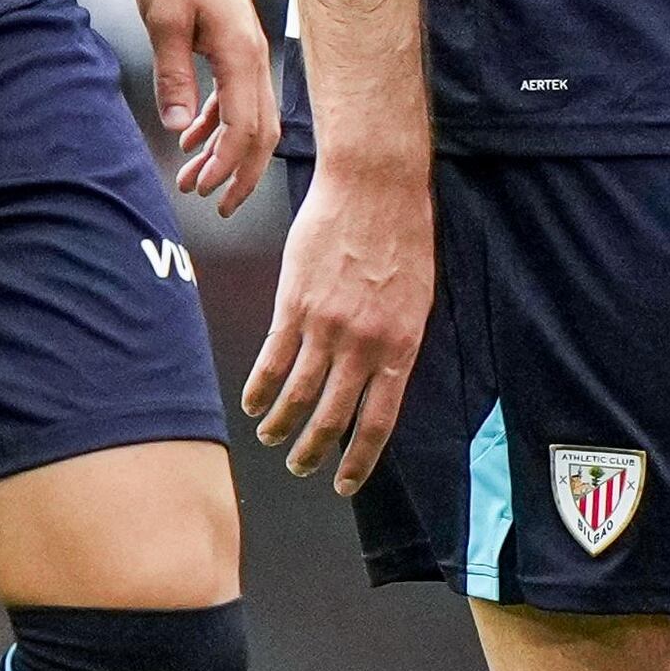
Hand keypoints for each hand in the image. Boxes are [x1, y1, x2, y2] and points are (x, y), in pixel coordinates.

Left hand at [133, 0, 277, 213]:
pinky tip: (192, 137)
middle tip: (214, 205)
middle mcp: (253, 56)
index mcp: (241, 54)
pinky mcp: (234, 42)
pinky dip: (217, 122)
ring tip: (195, 180)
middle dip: (240, 173)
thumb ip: (172, 75)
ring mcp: (247, 50)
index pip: (245, 127)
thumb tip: (179, 129)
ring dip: (226, 151)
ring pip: (249, 116)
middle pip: (260, 131)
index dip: (228, 166)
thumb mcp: (164, 20)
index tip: (204, 191)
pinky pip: (235, 95)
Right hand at [243, 152, 429, 488]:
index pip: (377, 422)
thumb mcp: (416, 300)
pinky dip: (260, 387)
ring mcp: (326, 325)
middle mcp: (362, 345)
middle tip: (301, 467)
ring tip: (273, 438)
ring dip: (281, 425)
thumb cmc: (403, 238)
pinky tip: (253, 403)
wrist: (375, 187)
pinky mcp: (294, 304)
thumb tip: (377, 383)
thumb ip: (394, 344)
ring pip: (297, 394)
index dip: (358, 460)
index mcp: (400, 347)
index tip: (344, 483)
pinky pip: (272, 358)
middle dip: (313, 451)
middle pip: (332, 417)